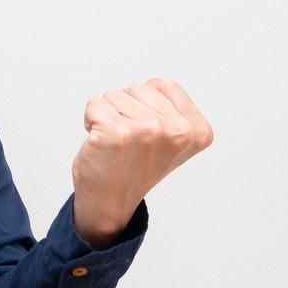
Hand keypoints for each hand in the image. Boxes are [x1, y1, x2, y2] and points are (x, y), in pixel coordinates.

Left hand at [71, 78, 213, 240]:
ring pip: (114, 95)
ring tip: (116, 144)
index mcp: (197, 131)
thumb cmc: (134, 165)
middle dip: (126, 109)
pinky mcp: (116, 132)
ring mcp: (148, 130)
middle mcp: (177, 131)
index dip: (146, 104)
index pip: (164, 85)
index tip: (147, 133)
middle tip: (128, 141)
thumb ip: (171, 110)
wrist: (110, 202)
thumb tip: (154, 86)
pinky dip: (90, 120)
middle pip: (137, 88)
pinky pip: (94, 105)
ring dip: (108, 115)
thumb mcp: (171, 138)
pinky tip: (100, 144)